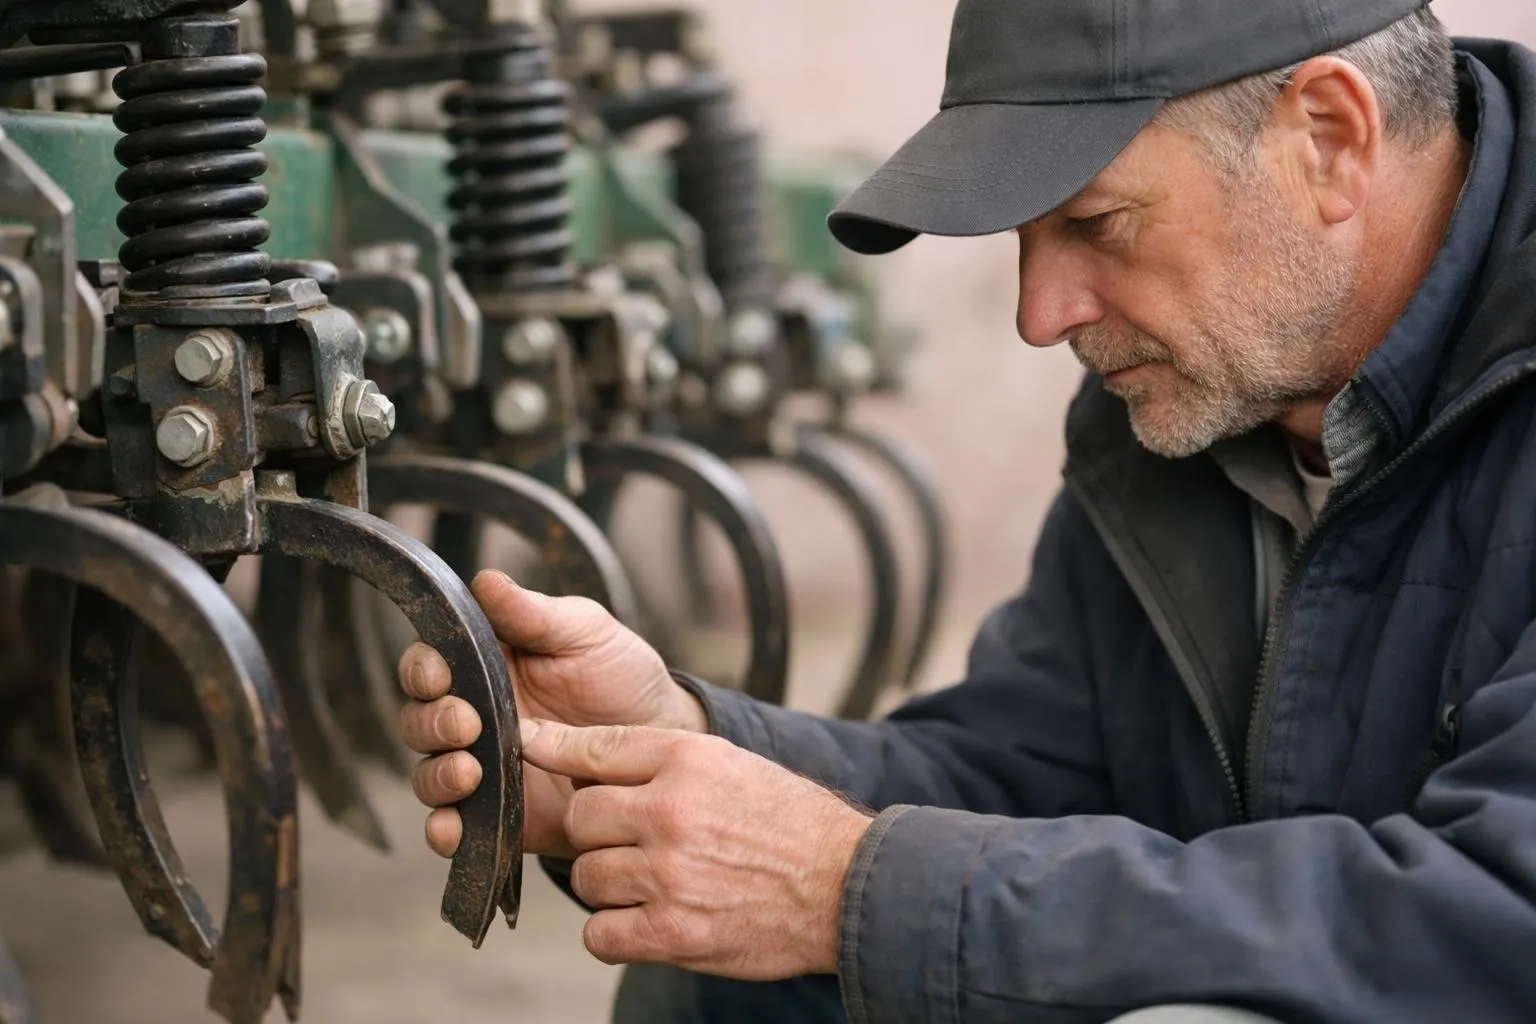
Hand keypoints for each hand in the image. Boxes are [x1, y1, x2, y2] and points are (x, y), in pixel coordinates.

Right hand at [396, 570, 706, 857]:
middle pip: (419, 721)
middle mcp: (474, 717)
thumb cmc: (621, 677)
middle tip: (467, 724)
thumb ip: (533, 614)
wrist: (663, 740)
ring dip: (437, 776)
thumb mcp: (586, 633)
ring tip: (469, 772)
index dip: (424, 669)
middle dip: (432, 723)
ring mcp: (483, 769)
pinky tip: (453, 827)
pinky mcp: (500, 816)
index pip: (430, 664)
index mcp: (484, 665)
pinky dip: (446, 830)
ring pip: (430, 776)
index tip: (441, 674)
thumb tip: (485, 579)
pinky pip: (457, 828)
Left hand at [523, 718, 873, 978]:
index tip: (527, 747)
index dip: (552, 750)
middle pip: (581, 819)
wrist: (844, 885)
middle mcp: (673, 812)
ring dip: (609, 884)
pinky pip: (600, 934)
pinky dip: (616, 931)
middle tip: (631, 840)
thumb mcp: (726, 763)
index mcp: (688, 759)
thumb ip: (653, 755)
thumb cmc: (785, 822)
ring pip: (587, 877)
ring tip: (652, 880)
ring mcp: (670, 875)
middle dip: (597, 832)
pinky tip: (648, 917)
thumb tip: (568, 748)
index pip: (594, 750)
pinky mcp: (673, 933)